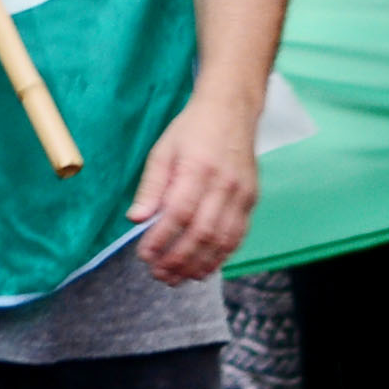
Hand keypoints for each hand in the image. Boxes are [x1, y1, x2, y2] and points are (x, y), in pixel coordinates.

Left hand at [128, 97, 259, 280]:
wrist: (231, 110)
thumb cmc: (192, 130)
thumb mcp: (163, 151)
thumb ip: (151, 187)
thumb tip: (136, 219)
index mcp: (198, 168)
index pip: (179, 213)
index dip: (161, 239)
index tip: (145, 255)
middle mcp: (224, 183)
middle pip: (202, 233)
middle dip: (178, 259)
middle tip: (159, 274)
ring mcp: (242, 193)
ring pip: (222, 240)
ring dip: (199, 264)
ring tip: (177, 277)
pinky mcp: (251, 200)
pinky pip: (238, 236)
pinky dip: (221, 257)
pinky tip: (203, 267)